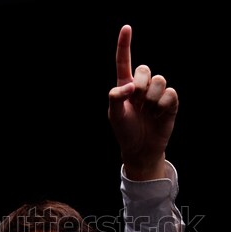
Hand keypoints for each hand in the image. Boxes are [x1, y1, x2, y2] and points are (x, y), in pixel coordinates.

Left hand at [108, 25, 178, 179]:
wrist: (140, 149)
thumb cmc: (125, 131)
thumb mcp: (114, 115)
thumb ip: (116, 96)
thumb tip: (130, 85)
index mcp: (125, 85)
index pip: (124, 61)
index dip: (124, 44)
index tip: (126, 27)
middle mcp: (142, 86)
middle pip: (145, 69)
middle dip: (141, 84)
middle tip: (137, 103)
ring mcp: (157, 94)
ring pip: (160, 80)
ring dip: (152, 98)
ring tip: (148, 111)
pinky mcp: (170, 103)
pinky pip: (171, 94)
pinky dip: (163, 105)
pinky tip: (158, 115)